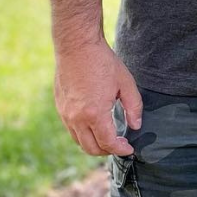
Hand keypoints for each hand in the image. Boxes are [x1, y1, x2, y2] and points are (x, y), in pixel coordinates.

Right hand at [54, 41, 141, 155]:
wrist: (77, 46)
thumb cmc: (103, 62)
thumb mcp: (126, 83)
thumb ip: (134, 107)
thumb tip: (136, 126)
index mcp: (95, 114)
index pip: (108, 143)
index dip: (121, 150)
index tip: (129, 148)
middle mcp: (77, 118)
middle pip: (91, 148)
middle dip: (107, 151)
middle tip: (119, 145)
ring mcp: (66, 113)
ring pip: (79, 141)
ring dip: (93, 145)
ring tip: (107, 138)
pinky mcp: (60, 107)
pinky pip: (71, 130)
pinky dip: (83, 134)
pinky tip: (94, 125)